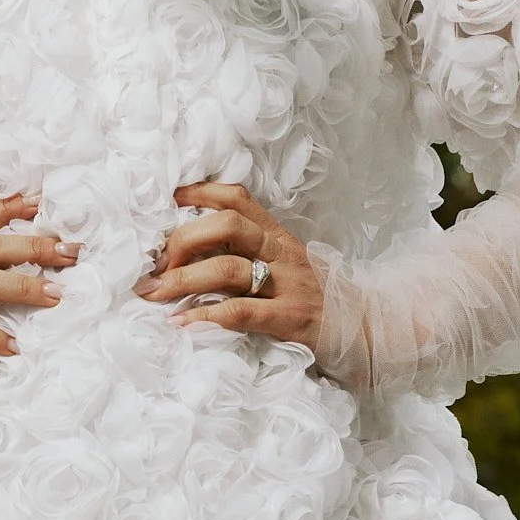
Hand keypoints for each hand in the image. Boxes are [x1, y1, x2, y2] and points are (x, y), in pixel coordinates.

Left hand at [133, 180, 325, 343]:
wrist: (365, 327)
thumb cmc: (314, 295)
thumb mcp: (285, 263)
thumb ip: (249, 251)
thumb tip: (191, 247)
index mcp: (277, 235)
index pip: (237, 198)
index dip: (199, 192)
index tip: (166, 201)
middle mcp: (281, 252)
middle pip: (225, 225)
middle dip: (183, 240)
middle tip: (156, 265)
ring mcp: (286, 285)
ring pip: (228, 268)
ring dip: (184, 279)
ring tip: (154, 294)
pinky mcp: (290, 319)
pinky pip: (242, 312)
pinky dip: (207, 317)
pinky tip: (183, 324)